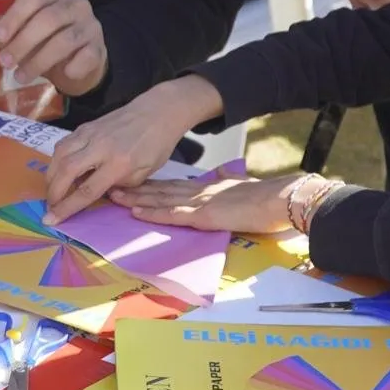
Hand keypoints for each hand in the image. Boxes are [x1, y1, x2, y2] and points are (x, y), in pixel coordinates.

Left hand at [0, 0, 105, 96]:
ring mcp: (91, 26)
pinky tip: (62, 75)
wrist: (80, 63)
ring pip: (65, 40)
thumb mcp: (23, 32)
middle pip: (48, 19)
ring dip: (39, 61)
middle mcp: (76, 5)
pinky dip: (73, 67)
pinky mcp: (99, 48)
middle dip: (23, 42)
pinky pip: (87, 57)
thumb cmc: (48, 42)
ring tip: (20, 77)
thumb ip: (5, 29)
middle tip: (5, 62)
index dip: (13, 18)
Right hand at [42, 75, 223, 224]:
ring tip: (53, 190)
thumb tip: (95, 193)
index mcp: (119, 163)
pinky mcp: (85, 126)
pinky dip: (57, 160)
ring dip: (51, 175)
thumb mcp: (143, 174)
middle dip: (53, 192)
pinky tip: (60, 170)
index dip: (67, 207)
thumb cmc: (156, 145)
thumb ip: (119, 186)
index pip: (87, 189)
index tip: (51, 219)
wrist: (157, 111)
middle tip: (50, 206)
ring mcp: (90, 133)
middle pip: (65, 170)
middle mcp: (100, 146)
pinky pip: (64, 144)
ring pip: (59, 154)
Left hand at [110, 173, 301, 233]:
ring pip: (160, 201)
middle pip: (159, 190)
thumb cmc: (265, 197)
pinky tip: (137, 213)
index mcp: (206, 187)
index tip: (132, 181)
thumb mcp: (241, 185)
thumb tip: (222, 174)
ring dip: (136, 200)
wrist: (279, 198)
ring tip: (113, 197)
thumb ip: (228, 180)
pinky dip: (153, 214)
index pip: (172, 185)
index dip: (150, 185)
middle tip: (110, 185)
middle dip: (134, 189)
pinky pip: (173, 216)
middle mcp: (197, 192)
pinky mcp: (203, 216)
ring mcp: (198, 203)